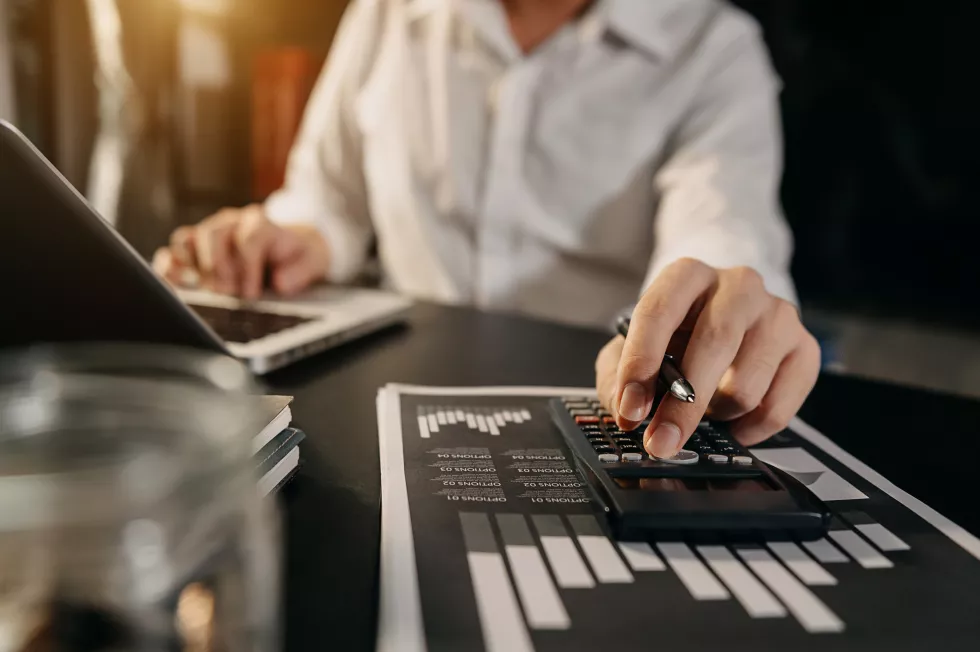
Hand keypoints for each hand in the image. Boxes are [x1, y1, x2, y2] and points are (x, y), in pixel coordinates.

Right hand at [152, 205, 329, 298]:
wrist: (288, 250)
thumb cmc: (296, 257)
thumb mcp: (311, 262)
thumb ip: (300, 271)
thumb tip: (280, 282)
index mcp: (260, 222)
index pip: (250, 236)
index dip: (249, 266)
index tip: (251, 292)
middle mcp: (230, 222)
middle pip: (214, 233)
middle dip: (219, 266)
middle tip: (227, 292)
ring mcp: (209, 232)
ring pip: (188, 238)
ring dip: (194, 267)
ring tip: (206, 289)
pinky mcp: (193, 246)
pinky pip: (174, 250)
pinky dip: (171, 266)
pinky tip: (179, 283)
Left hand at [595, 258, 820, 457]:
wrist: (729, 318)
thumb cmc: (677, 333)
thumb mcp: (634, 344)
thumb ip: (618, 374)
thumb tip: (627, 410)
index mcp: (688, 275)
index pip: (659, 312)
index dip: (640, 365)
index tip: (630, 408)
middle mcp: (738, 286)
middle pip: (713, 345)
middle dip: (681, 405)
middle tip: (660, 442)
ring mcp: (778, 315)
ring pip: (746, 386)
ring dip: (716, 412)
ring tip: (704, 407)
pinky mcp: (805, 349)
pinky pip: (776, 409)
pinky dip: (747, 429)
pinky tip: (731, 421)